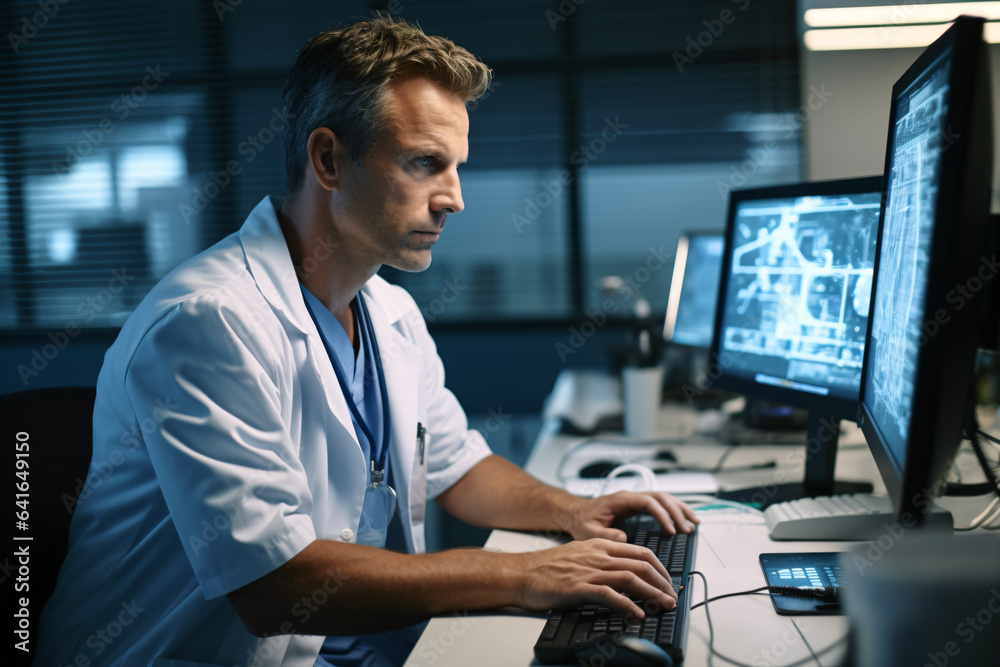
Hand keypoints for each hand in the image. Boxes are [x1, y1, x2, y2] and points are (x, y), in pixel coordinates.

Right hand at [515, 539, 677, 618]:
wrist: (521, 573)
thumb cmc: (548, 568)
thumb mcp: (580, 554)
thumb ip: (602, 558)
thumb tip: (624, 570)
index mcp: (600, 545)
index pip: (641, 552)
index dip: (660, 568)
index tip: (668, 582)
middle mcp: (598, 555)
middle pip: (641, 564)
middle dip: (663, 582)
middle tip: (672, 596)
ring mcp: (589, 570)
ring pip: (631, 578)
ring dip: (653, 593)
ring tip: (665, 606)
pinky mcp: (579, 587)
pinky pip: (610, 595)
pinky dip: (628, 605)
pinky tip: (637, 613)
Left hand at [563, 491, 699, 541]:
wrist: (576, 514)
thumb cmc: (582, 521)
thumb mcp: (589, 531)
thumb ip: (605, 535)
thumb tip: (624, 538)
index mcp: (621, 499)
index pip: (648, 502)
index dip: (662, 515)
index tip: (671, 531)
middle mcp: (631, 496)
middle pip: (661, 498)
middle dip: (676, 512)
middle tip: (688, 529)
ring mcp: (635, 500)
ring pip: (664, 498)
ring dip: (680, 509)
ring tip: (694, 523)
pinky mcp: (638, 506)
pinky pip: (660, 505)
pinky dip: (674, 511)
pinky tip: (684, 521)